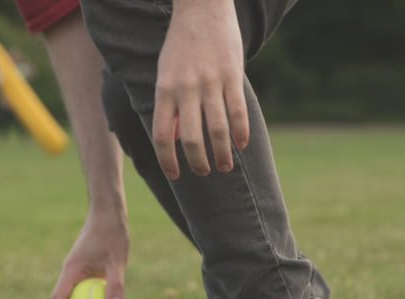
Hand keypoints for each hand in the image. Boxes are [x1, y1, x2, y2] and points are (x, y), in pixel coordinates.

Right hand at [49, 207, 132, 298]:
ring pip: (81, 297)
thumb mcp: (116, 260)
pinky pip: (97, 290)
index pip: (59, 298)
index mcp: (70, 270)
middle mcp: (72, 272)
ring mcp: (81, 272)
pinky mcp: (92, 270)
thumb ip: (115, 284)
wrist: (109, 214)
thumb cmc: (111, 233)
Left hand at [151, 0, 247, 179]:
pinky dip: (241, 133)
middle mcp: (186, 89)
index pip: (162, 136)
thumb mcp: (166, 73)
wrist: (201, 7)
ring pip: (217, 130)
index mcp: (165, 89)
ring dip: (222, 154)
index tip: (176, 175)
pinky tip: (242, 144)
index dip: (168, 160)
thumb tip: (177, 138)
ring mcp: (210, 82)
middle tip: (205, 172)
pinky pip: (238, 112)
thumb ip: (171, 105)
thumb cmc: (181, 44)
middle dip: (198, 163)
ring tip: (225, 166)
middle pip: (191, 139)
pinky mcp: (231, 75)